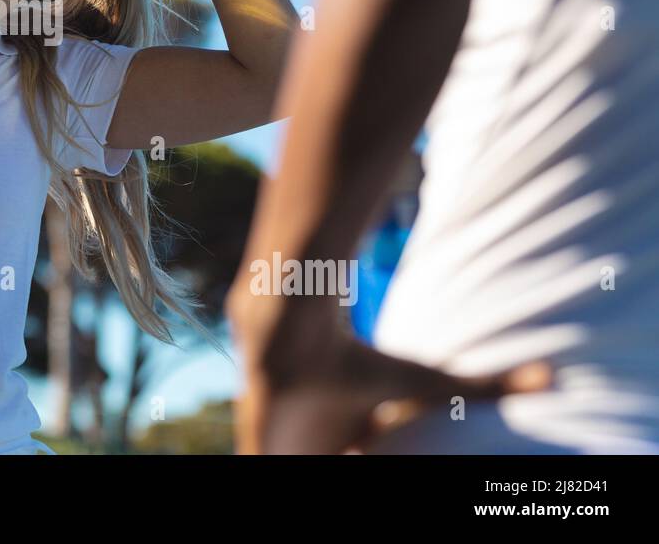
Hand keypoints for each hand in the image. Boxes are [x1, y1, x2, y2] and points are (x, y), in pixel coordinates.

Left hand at [227, 293, 552, 453]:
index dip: (380, 463)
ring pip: (296, 471)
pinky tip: (289, 478)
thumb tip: (552, 377)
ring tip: (349, 467)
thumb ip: (486, 385)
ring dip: (311, 474)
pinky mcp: (256, 451)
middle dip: (355, 470)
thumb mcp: (426, 383)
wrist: (293, 331)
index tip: (386, 459)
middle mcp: (317, 444)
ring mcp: (284, 449)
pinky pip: (256, 474)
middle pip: (335, 465)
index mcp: (350, 438)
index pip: (366, 463)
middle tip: (367, 466)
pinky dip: (266, 475)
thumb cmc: (356, 356)